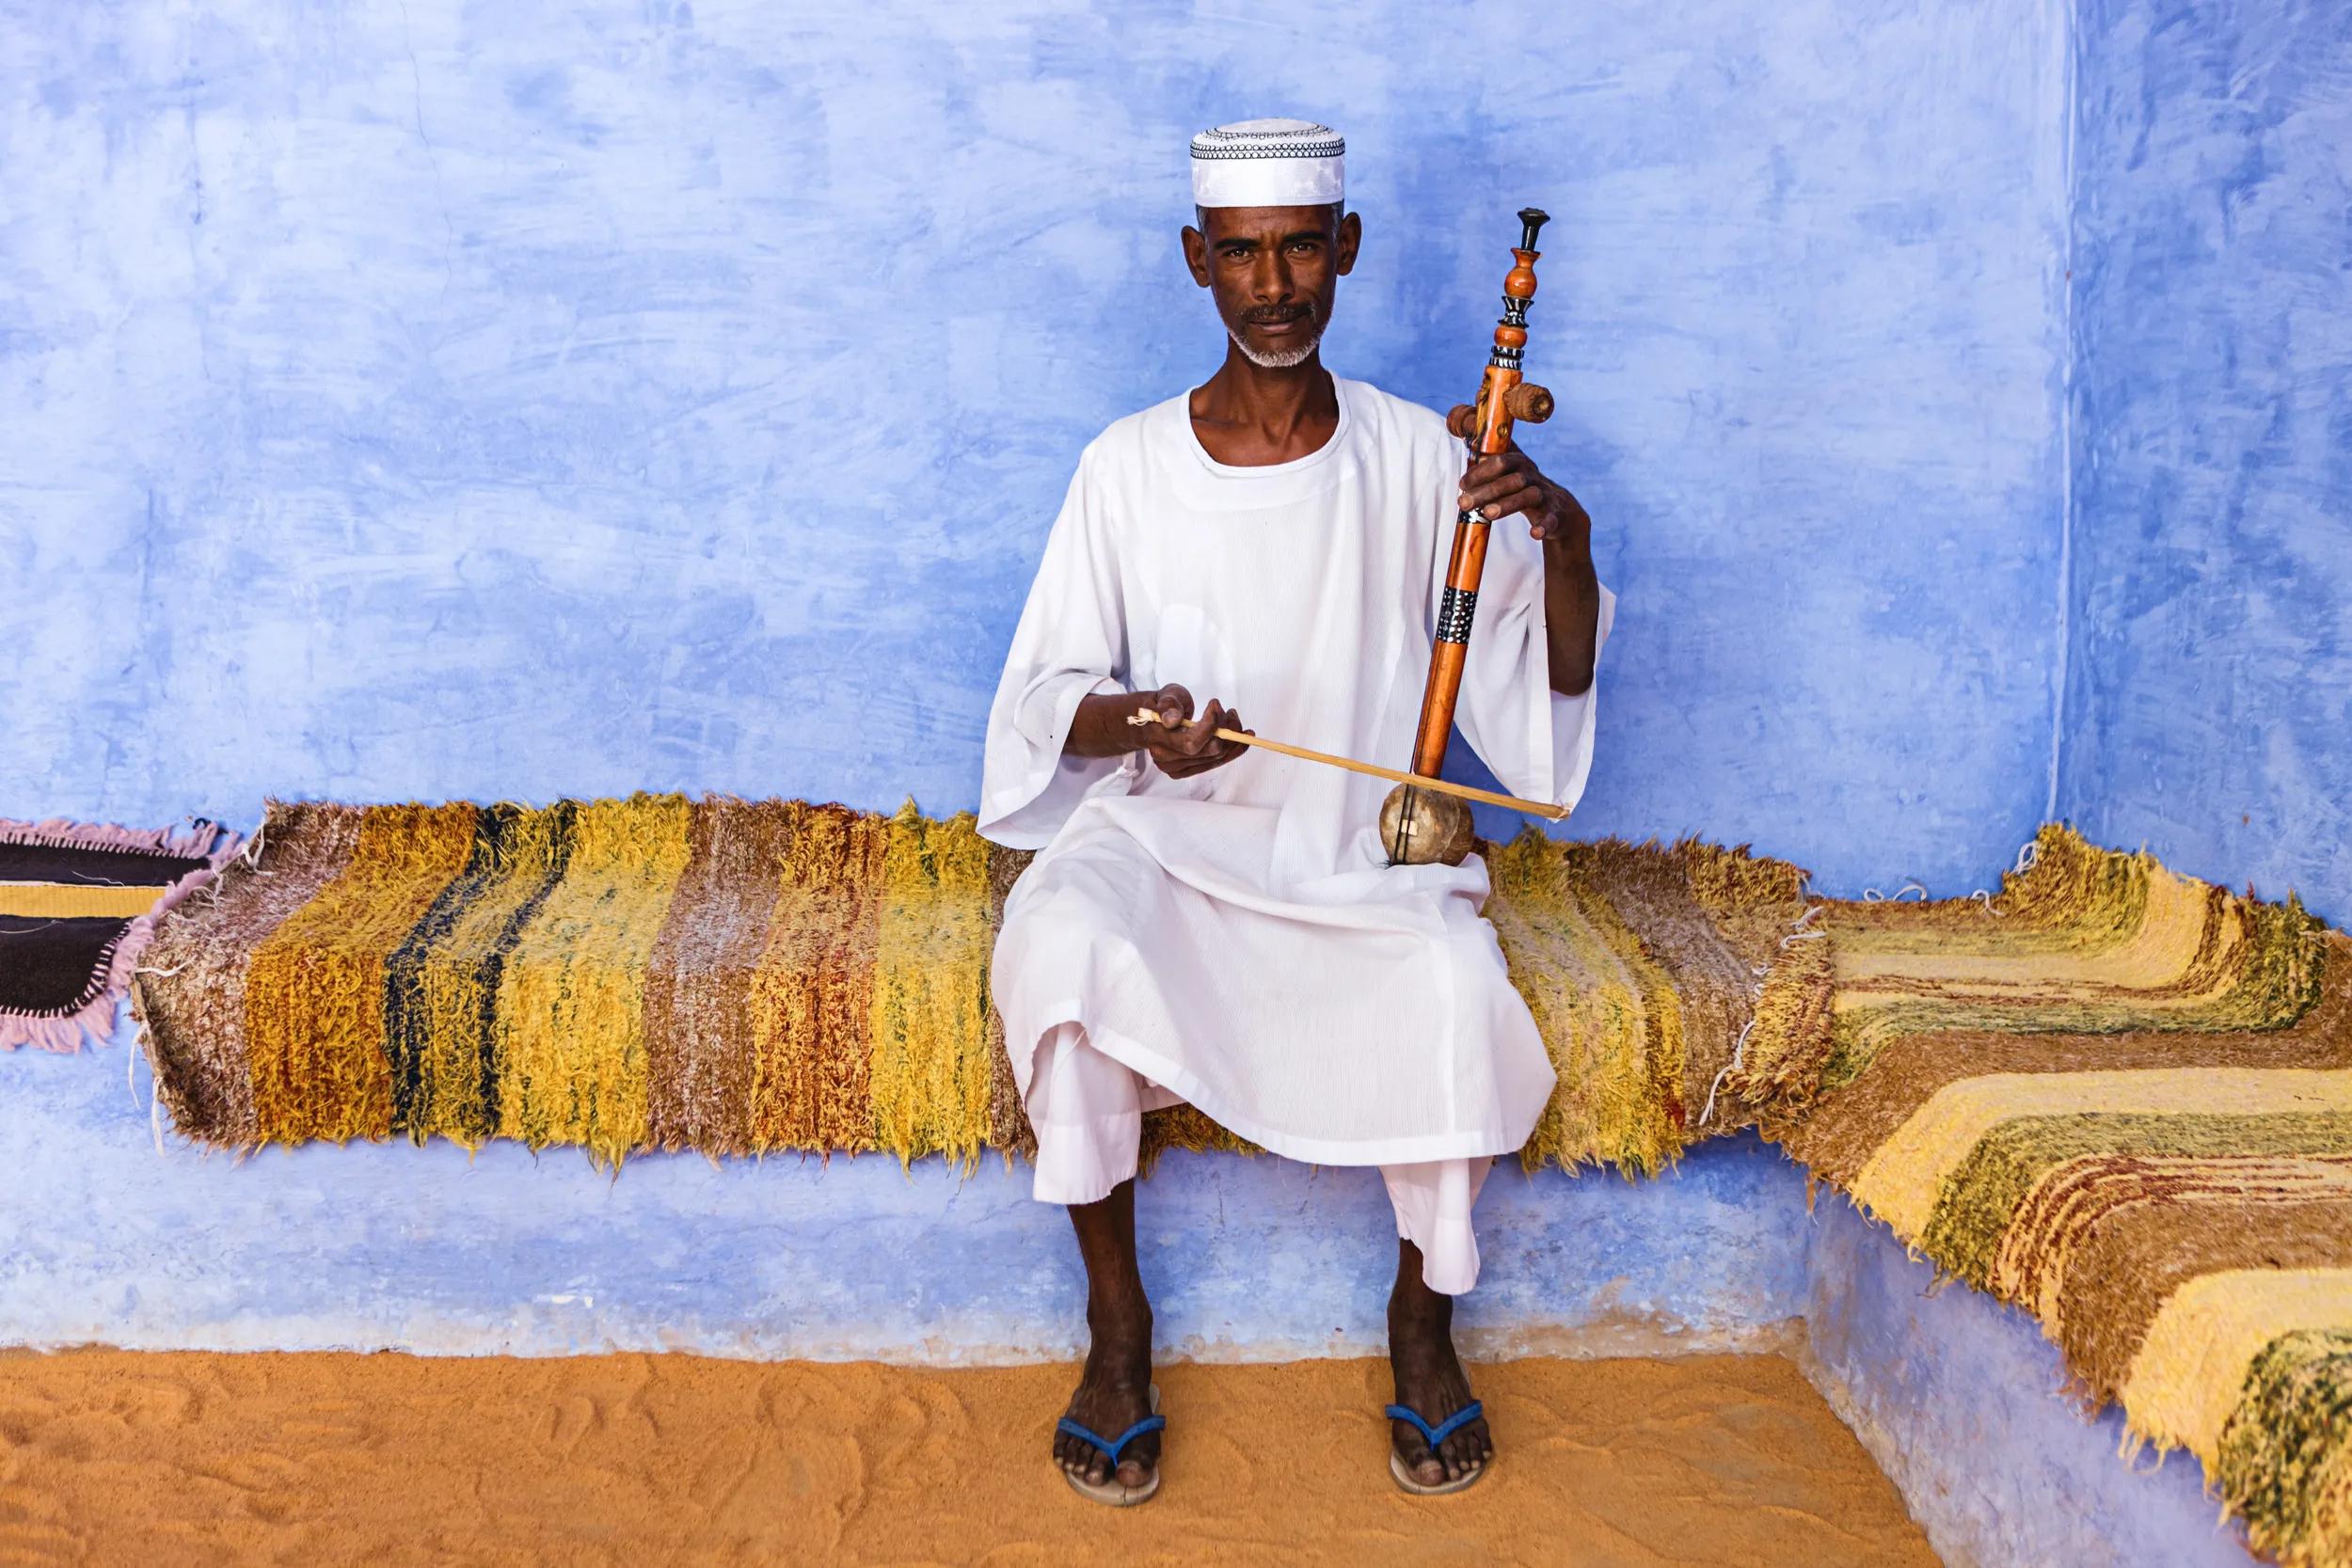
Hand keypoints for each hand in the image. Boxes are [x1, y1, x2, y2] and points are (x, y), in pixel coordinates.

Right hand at [1134, 683, 1251, 779]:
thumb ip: (1168, 705)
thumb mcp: (1166, 696)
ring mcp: (1175, 768)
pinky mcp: (1185, 771)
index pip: (1191, 742)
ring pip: (1215, 757)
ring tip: (1232, 719)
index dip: (1210, 725)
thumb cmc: (1164, 705)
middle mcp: (1165, 759)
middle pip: (1207, 751)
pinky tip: (1243, 739)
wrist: (1153, 721)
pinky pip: (1215, 763)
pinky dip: (1232, 751)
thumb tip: (1172, 719)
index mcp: (1157, 739)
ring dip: (1231, 738)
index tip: (1216, 705)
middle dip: (1225, 730)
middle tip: (1230, 712)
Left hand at [1458, 446, 1589, 545]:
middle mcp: (1533, 477)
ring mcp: (1545, 495)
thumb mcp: (1509, 471)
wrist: (1560, 508)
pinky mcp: (1555, 515)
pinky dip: (1543, 526)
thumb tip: (1464, 435)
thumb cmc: (1524, 488)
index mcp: (1519, 464)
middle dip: (1487, 490)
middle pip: (1512, 480)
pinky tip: (1534, 534)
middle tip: (1463, 503)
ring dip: (1508, 504)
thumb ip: (1488, 459)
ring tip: (1487, 514)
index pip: (1501, 461)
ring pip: (1529, 496)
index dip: (1481, 471)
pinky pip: (1551, 520)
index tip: (1462, 484)